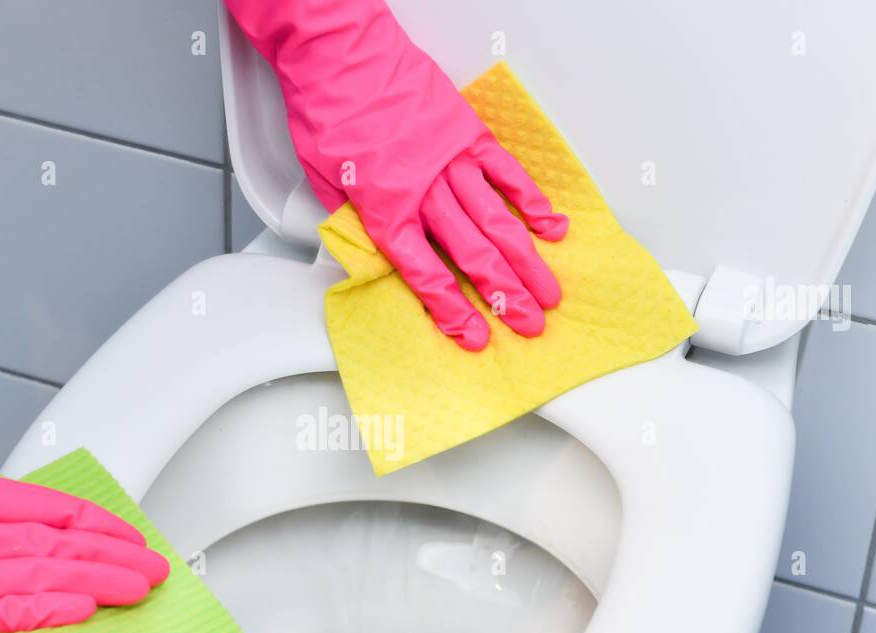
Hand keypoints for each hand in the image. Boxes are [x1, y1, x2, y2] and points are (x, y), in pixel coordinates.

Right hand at [0, 451, 168, 632]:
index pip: (44, 505)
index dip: (92, 521)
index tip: (126, 532)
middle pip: (54, 542)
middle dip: (111, 555)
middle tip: (154, 567)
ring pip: (37, 578)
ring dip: (95, 584)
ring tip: (139, 591)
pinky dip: (43, 615)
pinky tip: (82, 615)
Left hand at [228, 0, 568, 349]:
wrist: (339, 55)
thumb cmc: (327, 114)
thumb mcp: (325, 185)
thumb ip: (355, 226)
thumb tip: (374, 257)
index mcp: (385, 211)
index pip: (425, 274)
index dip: (452, 310)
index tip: (473, 336)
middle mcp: (424, 192)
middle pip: (473, 255)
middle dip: (506, 297)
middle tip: (531, 324)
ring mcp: (451, 162)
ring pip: (497, 222)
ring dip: (526, 262)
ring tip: (549, 291)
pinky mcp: (467, 135)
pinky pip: (506, 172)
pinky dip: (531, 201)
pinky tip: (550, 227)